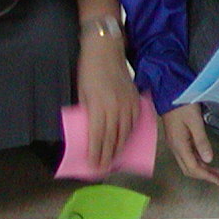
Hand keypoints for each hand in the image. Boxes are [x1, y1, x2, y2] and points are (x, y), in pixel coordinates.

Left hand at [75, 25, 137, 170]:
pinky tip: (126, 140)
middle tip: (103, 168)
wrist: (106, 50)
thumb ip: (87, 112)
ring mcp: (128, 104)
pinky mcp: (136, 100)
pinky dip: (129, 134)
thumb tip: (89, 130)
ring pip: (125, 133)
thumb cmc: (88, 69)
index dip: (96, 154)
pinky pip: (134, 122)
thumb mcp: (82, 92)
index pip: (98, 137)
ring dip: (119, 148)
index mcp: (99, 107)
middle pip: (113, 138)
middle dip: (107, 156)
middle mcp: (116, 108)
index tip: (93, 165)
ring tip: (114, 159)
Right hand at [163, 103, 218, 184]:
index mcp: (179, 145)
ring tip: (216, 172)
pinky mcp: (177, 139)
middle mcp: (175, 148)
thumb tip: (209, 160)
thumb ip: (202, 141)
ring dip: (202, 169)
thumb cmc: (183, 105)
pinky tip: (206, 160)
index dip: (207, 177)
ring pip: (188, 163)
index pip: (193, 168)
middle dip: (205, 176)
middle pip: (189, 169)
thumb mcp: (195, 122)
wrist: (168, 94)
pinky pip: (187, 156)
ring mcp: (175, 144)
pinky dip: (198, 161)